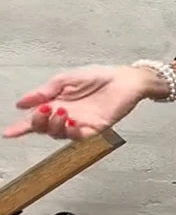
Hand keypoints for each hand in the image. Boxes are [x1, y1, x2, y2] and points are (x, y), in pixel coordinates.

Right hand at [3, 65, 152, 140]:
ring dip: (55, 125)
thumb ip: (45, 91)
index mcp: (56, 103)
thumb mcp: (66, 79)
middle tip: (44, 110)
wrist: (124, 79)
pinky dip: (72, 132)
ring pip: (59, 134)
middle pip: (44, 129)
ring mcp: (80, 124)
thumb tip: (21, 103)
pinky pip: (80, 137)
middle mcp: (66, 116)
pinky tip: (71, 122)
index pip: (36, 118)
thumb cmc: (98, 77)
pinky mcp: (96, 129)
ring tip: (60, 111)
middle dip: (38, 123)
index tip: (8, 133)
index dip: (22, 127)